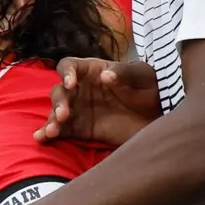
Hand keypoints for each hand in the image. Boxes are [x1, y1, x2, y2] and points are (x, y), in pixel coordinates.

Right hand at [34, 57, 161, 145]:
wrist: (162, 114)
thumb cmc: (152, 87)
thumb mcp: (143, 76)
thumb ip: (125, 73)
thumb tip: (105, 77)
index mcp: (93, 71)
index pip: (69, 66)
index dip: (66, 73)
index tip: (71, 84)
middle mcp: (82, 89)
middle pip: (59, 91)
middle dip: (58, 102)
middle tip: (64, 115)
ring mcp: (80, 110)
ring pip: (57, 112)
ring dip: (51, 119)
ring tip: (52, 131)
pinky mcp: (83, 130)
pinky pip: (62, 131)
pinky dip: (50, 134)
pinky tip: (42, 138)